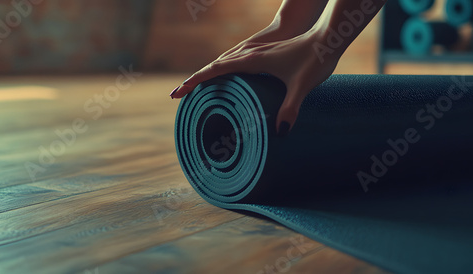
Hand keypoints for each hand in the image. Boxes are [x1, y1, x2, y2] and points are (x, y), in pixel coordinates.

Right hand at [170, 29, 338, 135]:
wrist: (328, 37)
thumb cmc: (316, 57)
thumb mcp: (302, 85)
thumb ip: (291, 108)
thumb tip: (280, 132)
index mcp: (252, 61)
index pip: (214, 70)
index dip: (194, 81)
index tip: (177, 92)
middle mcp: (250, 55)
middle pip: (214, 67)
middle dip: (195, 81)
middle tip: (179, 96)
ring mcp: (256, 53)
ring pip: (224, 64)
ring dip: (207, 76)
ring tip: (197, 90)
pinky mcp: (265, 54)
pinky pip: (235, 63)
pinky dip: (223, 72)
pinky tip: (228, 81)